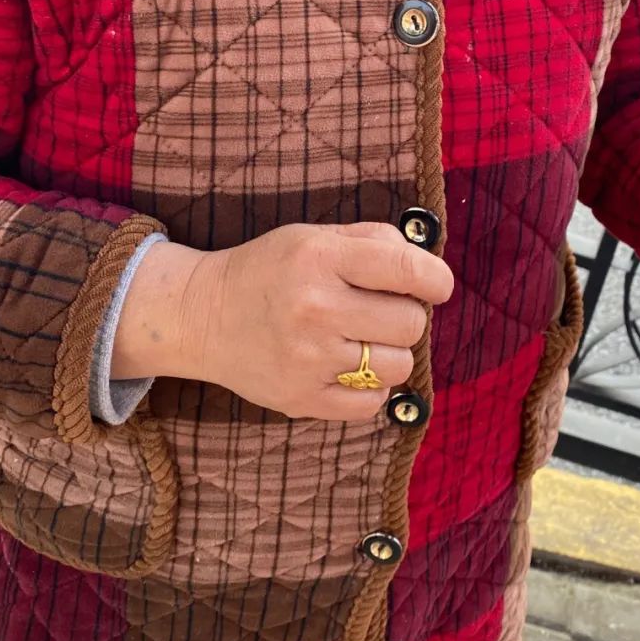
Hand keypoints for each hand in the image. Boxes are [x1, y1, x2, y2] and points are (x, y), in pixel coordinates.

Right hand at [112, 222, 454, 419]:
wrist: (201, 317)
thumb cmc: (270, 272)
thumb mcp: (314, 237)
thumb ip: (374, 241)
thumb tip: (428, 268)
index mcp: (321, 258)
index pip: (410, 271)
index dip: (437, 281)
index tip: (435, 287)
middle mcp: (316, 308)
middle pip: (412, 323)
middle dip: (405, 316)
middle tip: (377, 313)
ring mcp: (309, 359)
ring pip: (399, 365)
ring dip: (390, 354)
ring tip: (361, 342)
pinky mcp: (302, 398)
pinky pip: (373, 403)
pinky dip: (371, 390)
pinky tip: (348, 371)